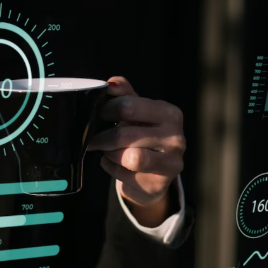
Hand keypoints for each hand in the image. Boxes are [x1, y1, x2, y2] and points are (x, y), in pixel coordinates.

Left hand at [89, 76, 185, 226]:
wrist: (156, 174)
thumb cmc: (145, 136)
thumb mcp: (139, 113)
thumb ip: (125, 95)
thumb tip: (110, 83)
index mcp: (169, 114)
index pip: (128, 106)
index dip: (105, 110)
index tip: (96, 114)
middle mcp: (176, 137)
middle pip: (124, 133)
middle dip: (101, 136)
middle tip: (91, 137)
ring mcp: (170, 163)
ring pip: (127, 156)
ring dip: (109, 153)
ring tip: (106, 150)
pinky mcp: (159, 184)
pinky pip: (124, 174)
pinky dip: (111, 167)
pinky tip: (114, 163)